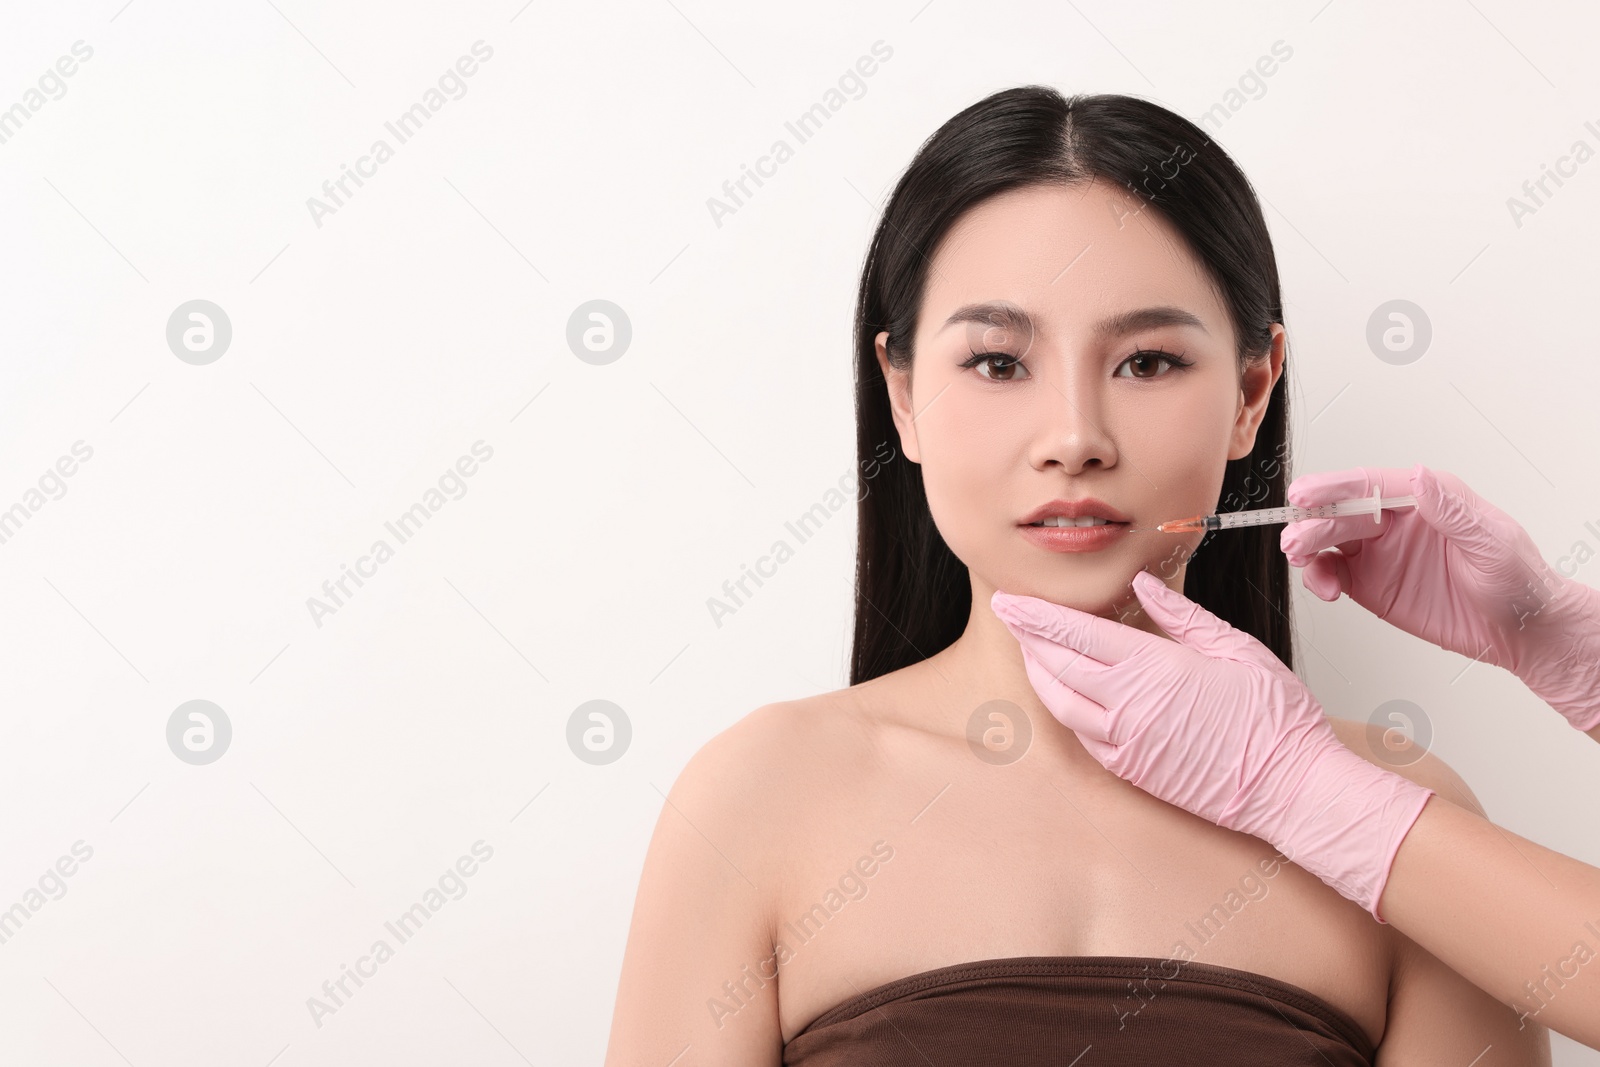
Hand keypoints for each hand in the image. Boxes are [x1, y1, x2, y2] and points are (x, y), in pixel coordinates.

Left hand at [991, 571, 1433, 922]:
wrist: (1292, 789)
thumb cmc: (1275, 719)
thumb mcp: (1235, 648)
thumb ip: (1181, 616)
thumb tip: (1144, 587)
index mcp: (1152, 669)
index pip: (1075, 634)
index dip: (1036, 616)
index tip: (1011, 599)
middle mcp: (1127, 707)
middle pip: (1056, 666)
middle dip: (1027, 636)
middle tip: (1009, 613)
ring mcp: (1125, 744)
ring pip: (1060, 704)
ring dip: (1039, 674)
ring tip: (1031, 649)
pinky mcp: (1131, 772)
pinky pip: (1083, 736)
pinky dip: (1067, 709)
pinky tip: (1066, 693)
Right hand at [1282, 463, 1599, 730]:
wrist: (1524, 632)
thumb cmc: (1519, 581)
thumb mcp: (1492, 540)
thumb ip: (1450, 508)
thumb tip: (1418, 476)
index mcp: (1423, 499)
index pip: (1369, 485)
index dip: (1334, 487)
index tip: (1306, 493)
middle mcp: (1395, 522)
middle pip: (1341, 513)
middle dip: (1313, 523)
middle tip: (1296, 538)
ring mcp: (1380, 553)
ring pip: (1328, 541)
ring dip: (1308, 548)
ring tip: (1301, 561)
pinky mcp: (1371, 585)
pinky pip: (1332, 574)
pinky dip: (1319, 578)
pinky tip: (1325, 588)